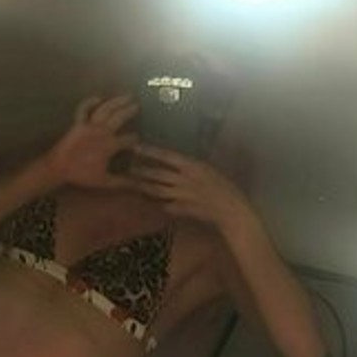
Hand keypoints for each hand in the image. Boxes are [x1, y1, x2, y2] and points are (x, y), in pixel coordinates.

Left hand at [45, 96, 139, 189]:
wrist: (58, 167)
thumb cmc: (81, 174)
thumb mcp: (103, 181)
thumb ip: (121, 182)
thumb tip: (137, 184)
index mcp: (110, 145)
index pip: (128, 139)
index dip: (135, 139)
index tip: (140, 140)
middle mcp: (102, 132)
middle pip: (119, 117)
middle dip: (130, 111)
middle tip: (138, 105)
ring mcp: (89, 125)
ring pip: (105, 109)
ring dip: (117, 101)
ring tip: (127, 96)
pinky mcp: (78, 123)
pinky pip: (84, 109)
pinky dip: (90, 102)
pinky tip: (99, 98)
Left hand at [129, 147, 247, 229]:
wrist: (231, 210)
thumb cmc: (224, 187)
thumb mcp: (208, 169)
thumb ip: (191, 166)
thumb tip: (176, 160)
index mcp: (193, 166)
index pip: (167, 156)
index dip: (150, 151)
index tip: (136, 146)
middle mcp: (185, 180)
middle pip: (157, 174)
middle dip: (140, 170)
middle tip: (126, 165)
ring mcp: (181, 196)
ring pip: (156, 190)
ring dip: (142, 186)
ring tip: (130, 181)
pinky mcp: (181, 210)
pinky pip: (163, 206)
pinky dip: (152, 203)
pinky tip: (143, 201)